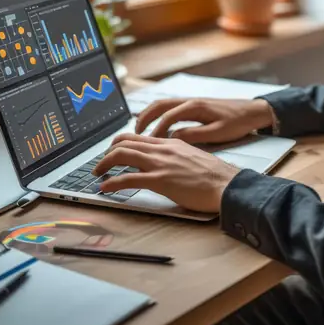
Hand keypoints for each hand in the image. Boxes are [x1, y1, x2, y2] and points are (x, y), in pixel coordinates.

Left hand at [94, 134, 239, 213]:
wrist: (226, 184)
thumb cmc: (214, 176)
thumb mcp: (193, 156)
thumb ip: (176, 155)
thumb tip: (166, 162)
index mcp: (171, 142)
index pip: (137, 137)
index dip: (120, 143)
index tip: (113, 153)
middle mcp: (162, 149)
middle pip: (125, 143)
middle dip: (107, 153)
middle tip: (100, 164)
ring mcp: (160, 164)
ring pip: (122, 156)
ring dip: (104, 164)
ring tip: (97, 173)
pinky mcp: (160, 181)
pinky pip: (128, 179)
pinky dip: (112, 182)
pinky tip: (105, 187)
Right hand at [134, 96, 274, 144]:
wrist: (253, 111)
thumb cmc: (238, 122)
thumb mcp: (218, 133)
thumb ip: (194, 135)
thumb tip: (173, 139)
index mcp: (196, 107)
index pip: (167, 117)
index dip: (155, 130)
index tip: (145, 144)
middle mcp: (190, 101)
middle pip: (159, 105)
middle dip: (143, 118)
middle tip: (132, 134)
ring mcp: (192, 102)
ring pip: (163, 105)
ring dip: (149, 116)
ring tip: (138, 132)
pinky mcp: (194, 106)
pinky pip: (170, 108)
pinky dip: (158, 116)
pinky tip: (156, 129)